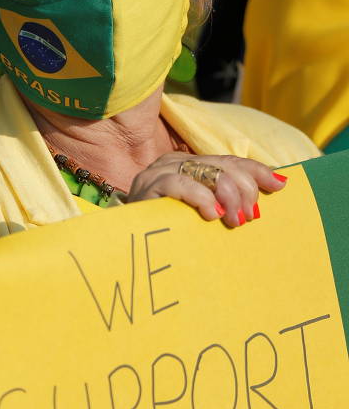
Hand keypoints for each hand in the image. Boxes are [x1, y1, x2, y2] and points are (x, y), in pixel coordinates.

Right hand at [127, 153, 287, 226]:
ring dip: (227, 196)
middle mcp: (174, 162)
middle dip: (243, 189)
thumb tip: (269, 194)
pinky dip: (201, 198)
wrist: (129, 248)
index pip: (229, 160)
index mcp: (189, 164)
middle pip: (222, 164)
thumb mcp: (203, 216)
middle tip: (249, 217)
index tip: (279, 186)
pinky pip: (180, 183)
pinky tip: (211, 214)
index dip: (256, 171)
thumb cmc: (168, 234)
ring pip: (206, 171)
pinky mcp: (148, 187)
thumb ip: (226, 202)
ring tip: (233, 220)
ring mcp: (159, 172)